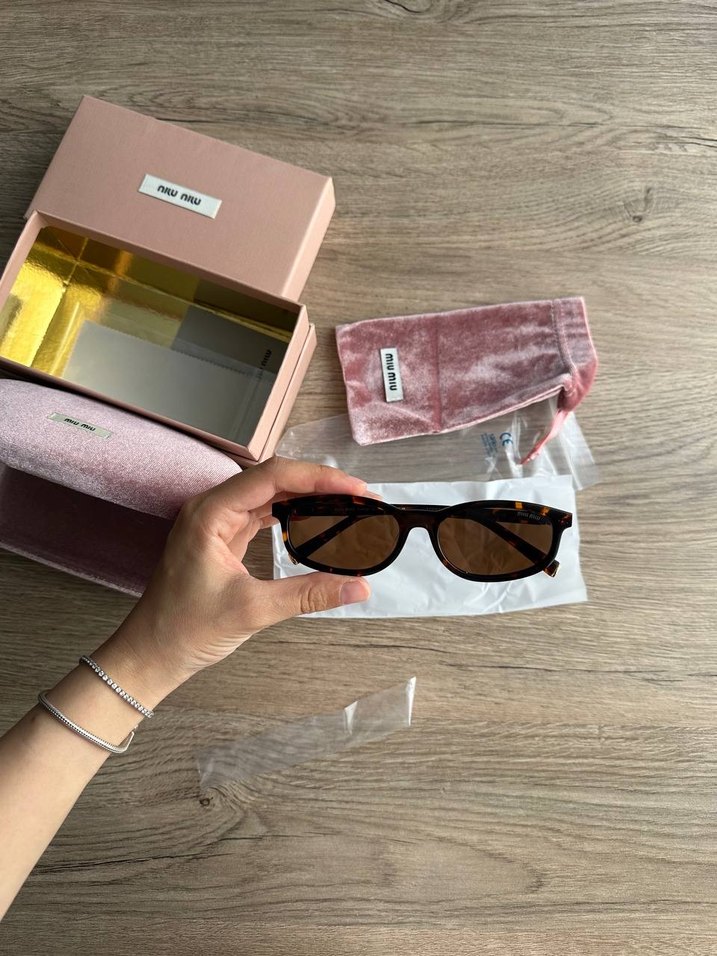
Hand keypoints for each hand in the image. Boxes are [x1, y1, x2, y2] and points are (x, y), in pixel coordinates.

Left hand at [105, 457, 370, 699]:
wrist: (151, 653)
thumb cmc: (186, 629)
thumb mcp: (253, 610)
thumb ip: (308, 594)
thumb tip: (358, 587)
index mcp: (210, 513)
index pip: (273, 477)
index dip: (319, 479)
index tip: (356, 490)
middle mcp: (212, 508)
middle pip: (274, 478)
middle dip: (320, 483)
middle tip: (361, 497)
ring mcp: (216, 520)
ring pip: (270, 492)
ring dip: (308, 496)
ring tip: (347, 504)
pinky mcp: (223, 536)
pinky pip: (263, 511)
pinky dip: (293, 512)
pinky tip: (316, 519)